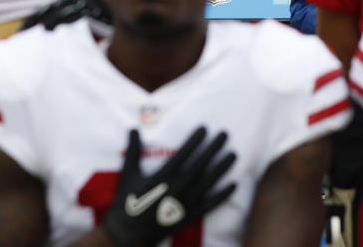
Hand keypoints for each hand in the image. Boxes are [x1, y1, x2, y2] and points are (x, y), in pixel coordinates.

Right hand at [102, 127, 236, 246]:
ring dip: (222, 168)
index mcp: (163, 177)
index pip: (183, 154)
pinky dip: (222, 195)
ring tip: (234, 155)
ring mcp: (185, 203)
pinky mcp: (189, 216)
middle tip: (225, 134)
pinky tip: (233, 185)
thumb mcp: (128, 174)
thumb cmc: (127, 201)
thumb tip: (133, 129)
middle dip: (213, 149)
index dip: (195, 140)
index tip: (205, 128)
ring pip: (208, 183)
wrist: (129, 234)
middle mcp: (177, 188)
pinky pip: (209, 204)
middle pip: (200, 165)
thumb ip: (133, 150)